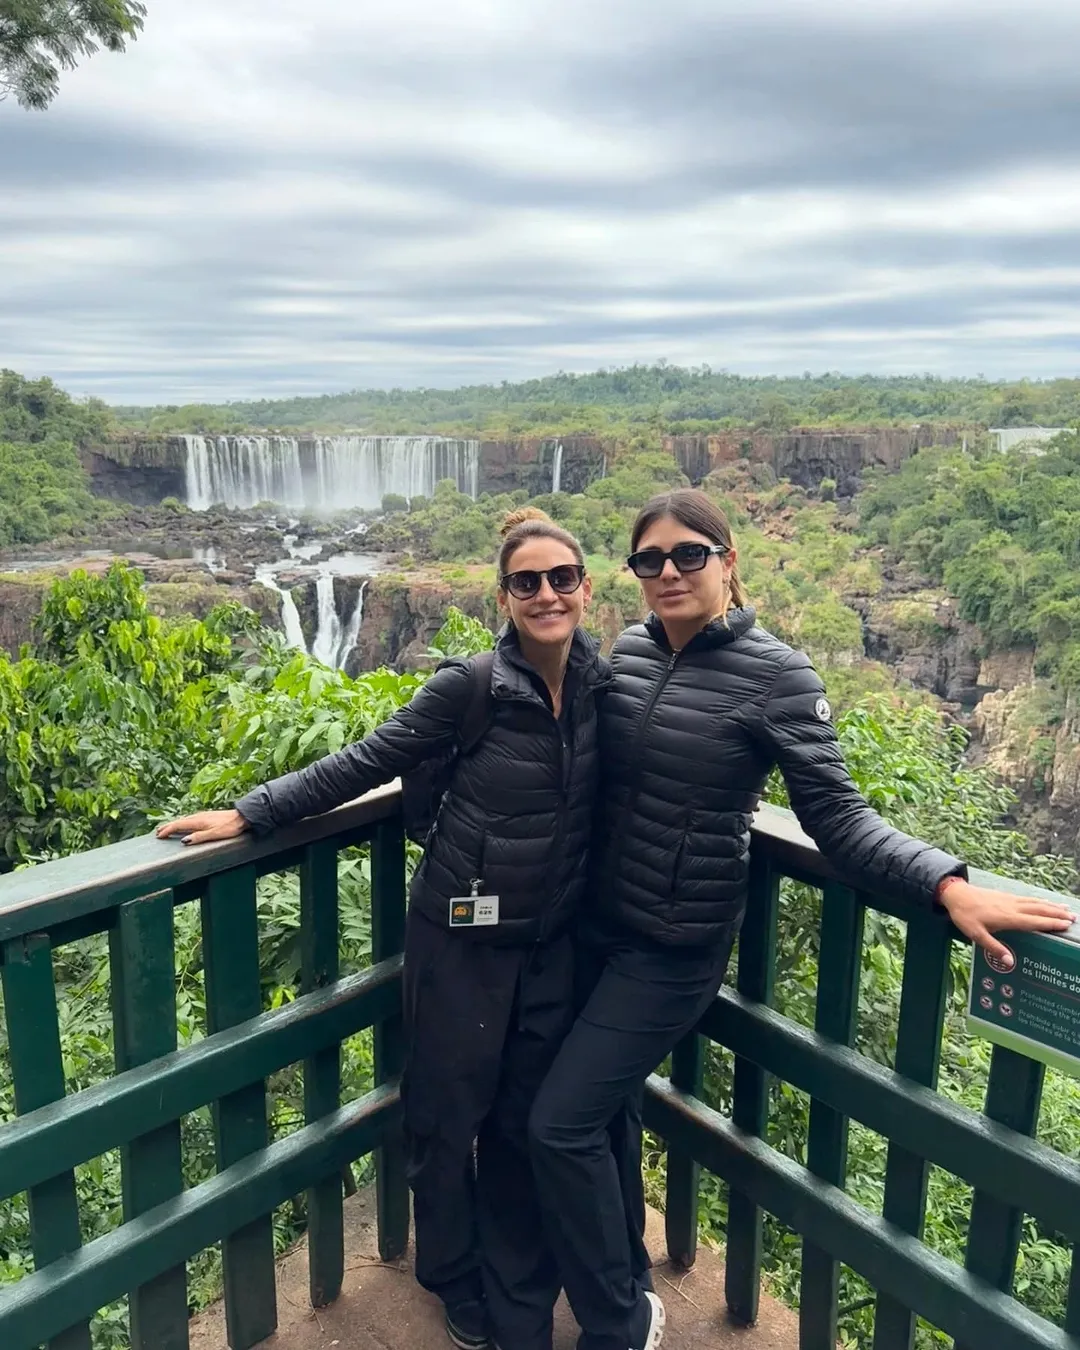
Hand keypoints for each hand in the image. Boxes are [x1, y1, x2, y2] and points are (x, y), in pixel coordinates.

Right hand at [156, 810, 248, 845]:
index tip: (159, 836)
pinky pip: (190, 819)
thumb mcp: (214, 835)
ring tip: (167, 828)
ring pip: (184, 820)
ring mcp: (203, 815)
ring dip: (174, 824)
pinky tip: (184, 824)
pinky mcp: (207, 816)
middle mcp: (198, 817)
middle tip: (157, 832)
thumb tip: (183, 841)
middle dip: (167, 826)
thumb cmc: (229, 827)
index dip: (167, 830)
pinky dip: (182, 822)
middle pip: (179, 821)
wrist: (241, 817)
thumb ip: (199, 837)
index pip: (178, 825)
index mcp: (198, 821)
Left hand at [938, 878, 1075, 962]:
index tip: (1066, 925)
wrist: (956, 894)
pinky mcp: (1006, 896)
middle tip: (1073, 918)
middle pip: (1039, 910)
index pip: (1034, 921)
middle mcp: (1012, 907)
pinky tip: (1044, 902)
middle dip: (1057, 914)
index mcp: (1008, 918)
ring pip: (1035, 902)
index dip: (1050, 924)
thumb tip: (1011, 962)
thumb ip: (994, 948)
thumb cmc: (965, 916)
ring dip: (1051, 906)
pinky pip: (1028, 898)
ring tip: (1066, 909)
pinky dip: (1040, 901)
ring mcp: (1010, 900)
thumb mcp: (976, 935)